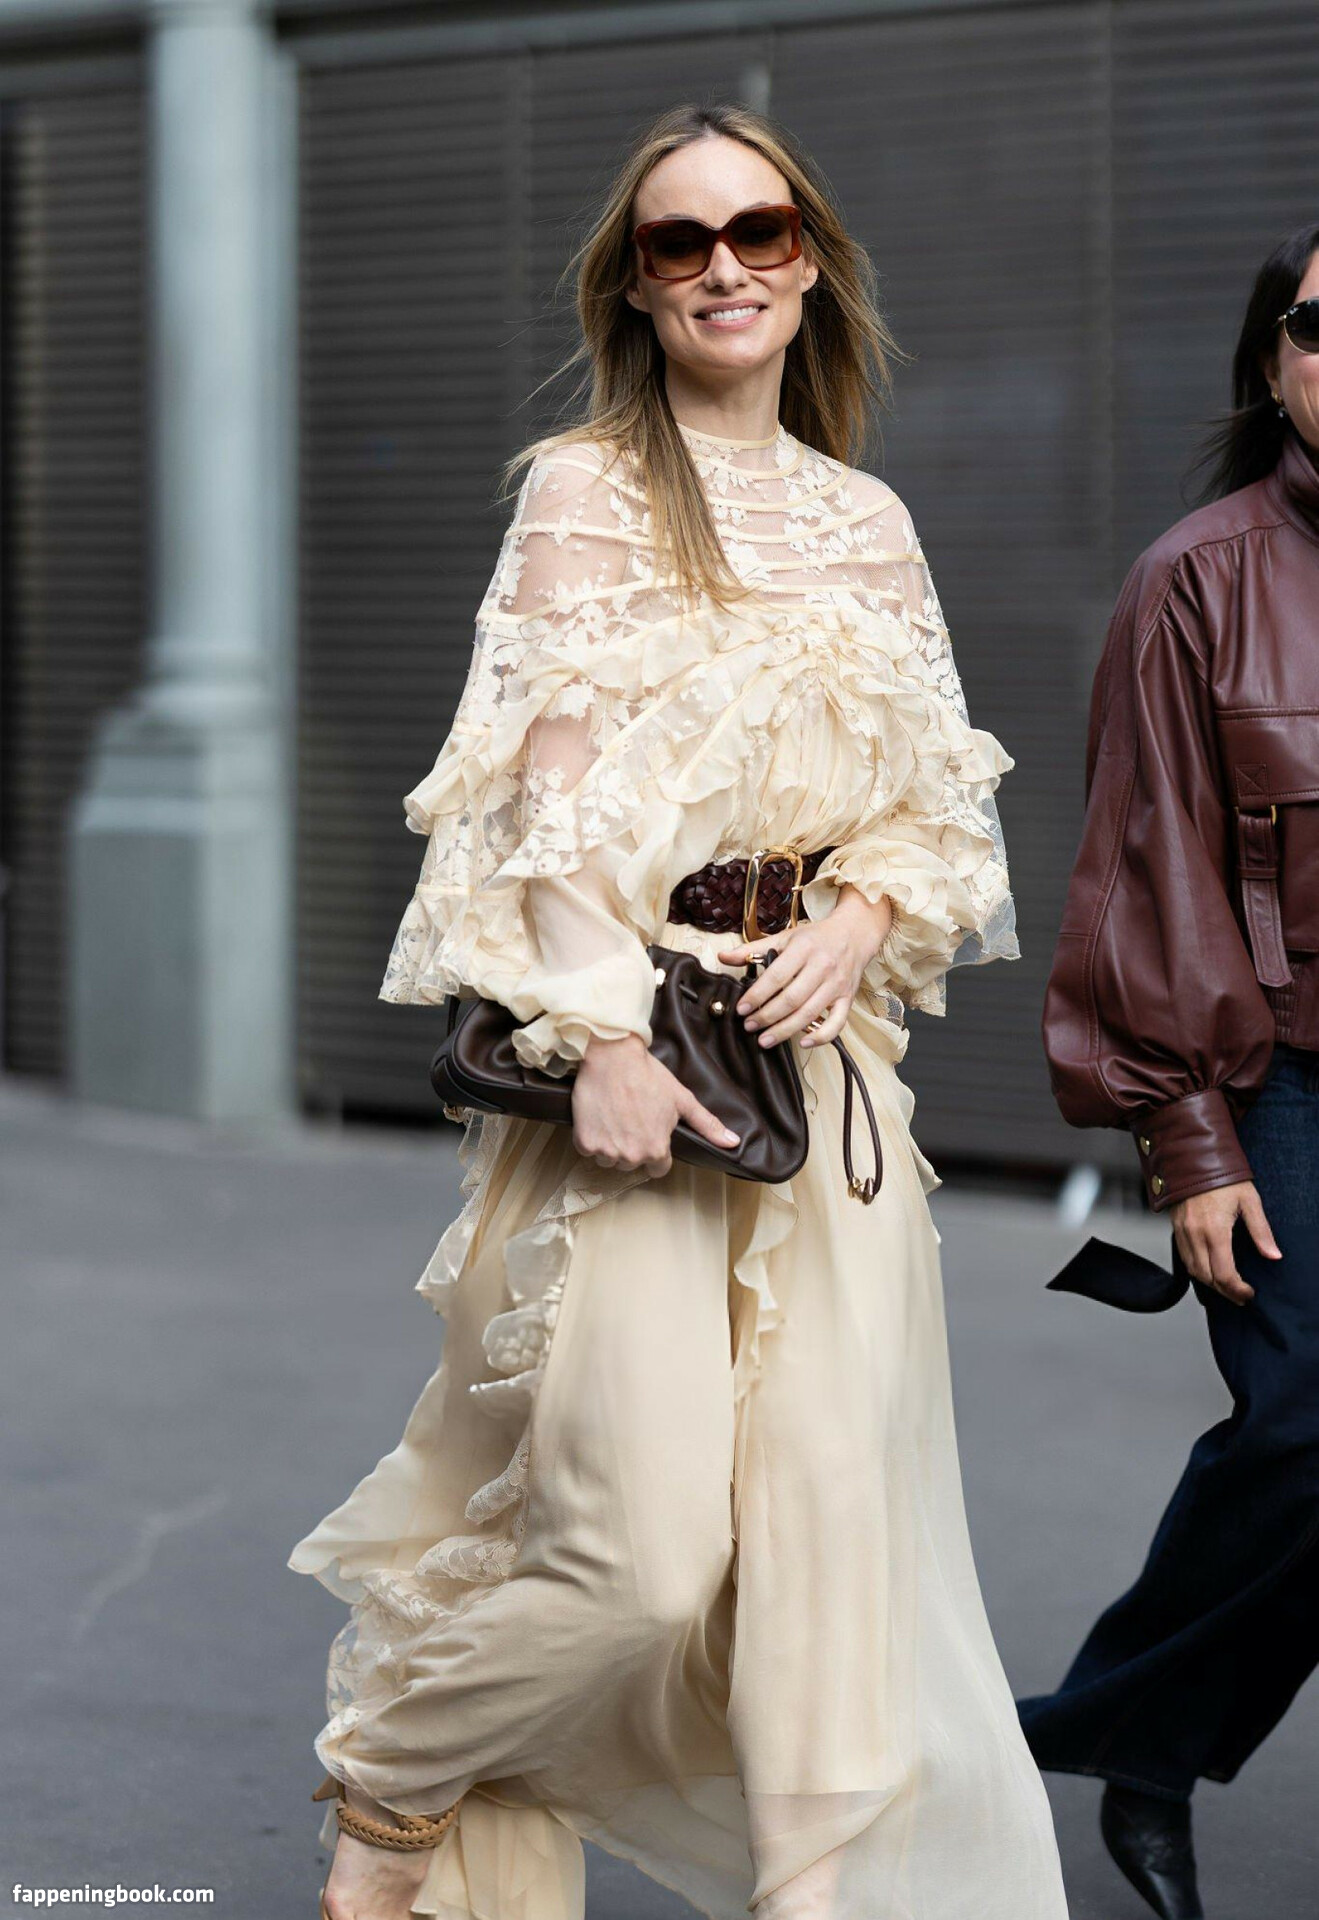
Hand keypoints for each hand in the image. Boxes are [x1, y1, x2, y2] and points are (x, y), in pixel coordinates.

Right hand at [572, 1032, 739, 1176]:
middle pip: (632, 1163)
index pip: (658, 1168)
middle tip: (631, 1117)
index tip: (648, 1130)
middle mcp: (631, 1156)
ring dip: (610, 1143)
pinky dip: (591, 1136)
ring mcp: (606, 1151)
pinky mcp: (584, 1143)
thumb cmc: (649, 1075)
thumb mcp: (682, 1099)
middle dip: (632, 1145)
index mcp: (656, 1150)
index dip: (655, 1149)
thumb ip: (707, 1125)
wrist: (612, 1056)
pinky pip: (589, 1150)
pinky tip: (599, 1116)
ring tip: (614, 1115)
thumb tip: (734, 1143)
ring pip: (609, 1158)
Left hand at [716, 885, 893, 1048]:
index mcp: (804, 948)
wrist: (855, 933)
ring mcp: (837, 985)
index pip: (777, 977)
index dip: (757, 996)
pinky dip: (821, 1037)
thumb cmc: (816, 938)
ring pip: (809, 1014)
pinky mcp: (848, 998)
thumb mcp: (784, 937)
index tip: (741, 1009)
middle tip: (750, 1026)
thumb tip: (723, 957)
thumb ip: (752, 949)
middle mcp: (822, 967)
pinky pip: (837, 1024)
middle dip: (767, 1016)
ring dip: (785, 1030)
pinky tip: (803, 1042)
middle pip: (792, 999)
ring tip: (764, 1039)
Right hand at [1170, 1180, 1281, 1304]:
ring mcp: (1183, 1232)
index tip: (1249, 1293)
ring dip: (1210, 1283)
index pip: (1224, 1274)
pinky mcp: (1176, 1228)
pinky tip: (1209, 1270)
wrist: (1193, 1158)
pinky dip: (1197, 1270)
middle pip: (1207, 1278)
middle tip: (1241, 1296)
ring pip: (1193, 1270)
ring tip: (1227, 1287)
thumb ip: (1261, 1231)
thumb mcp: (1249, 1201)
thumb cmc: (1223, 1177)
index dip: (1237, 1289)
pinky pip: (1184, 1258)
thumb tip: (1273, 1255)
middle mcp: (1195, 1235)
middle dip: (1225, 1291)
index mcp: (1215, 1231)